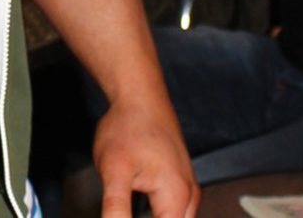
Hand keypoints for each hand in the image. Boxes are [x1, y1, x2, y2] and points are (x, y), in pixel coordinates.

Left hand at [94, 98, 199, 217]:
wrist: (140, 98)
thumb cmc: (128, 128)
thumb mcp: (114, 172)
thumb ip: (116, 208)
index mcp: (177, 198)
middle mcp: (189, 197)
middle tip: (121, 215)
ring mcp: (186, 189)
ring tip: (126, 213)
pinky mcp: (178, 183)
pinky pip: (173, 212)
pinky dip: (158, 217)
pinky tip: (135, 215)